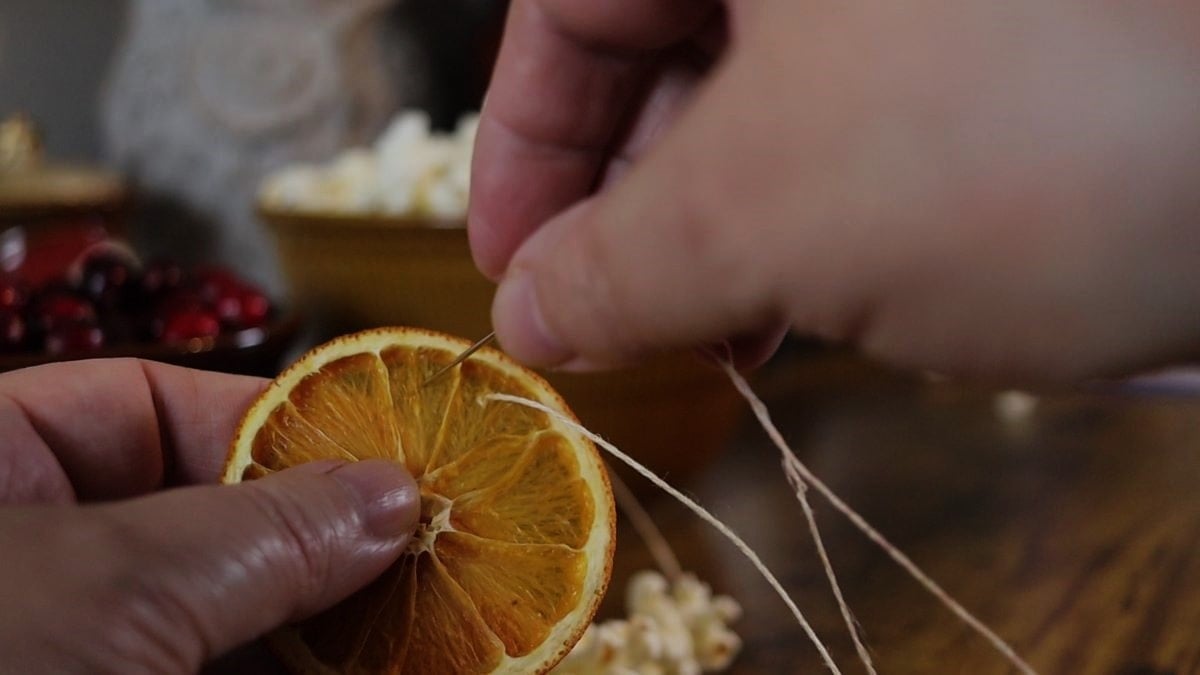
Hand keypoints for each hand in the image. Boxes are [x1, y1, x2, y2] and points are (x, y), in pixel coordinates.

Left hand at [0, 359, 418, 672]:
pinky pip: (222, 671)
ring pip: (226, 614)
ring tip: (418, 617)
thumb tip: (387, 493)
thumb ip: (262, 532)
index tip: (377, 451)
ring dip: (322, 620)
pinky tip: (368, 665)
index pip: (142, 405)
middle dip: (316, 534)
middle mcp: (36, 562)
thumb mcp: (111, 590)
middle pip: (206, 513)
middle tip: (419, 543)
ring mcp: (78, 647)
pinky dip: (298, 669)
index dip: (265, 417)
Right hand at [471, 0, 1199, 380]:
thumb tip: (527, 315)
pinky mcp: (991, 39)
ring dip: (721, 230)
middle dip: (627, 207)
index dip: (521, 153)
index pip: (568, 9)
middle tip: (618, 324)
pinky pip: (854, 116)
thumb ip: (613, 270)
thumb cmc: (1016, 143)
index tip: (509, 276)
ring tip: (727, 335)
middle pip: (664, 53)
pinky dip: (814, 213)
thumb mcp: (765, 219)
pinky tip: (817, 298)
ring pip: (761, 97)